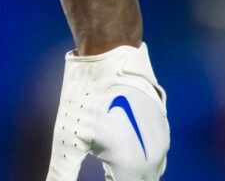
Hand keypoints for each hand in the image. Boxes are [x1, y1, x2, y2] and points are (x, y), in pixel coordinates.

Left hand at [44, 42, 168, 179]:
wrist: (110, 56)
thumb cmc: (84, 96)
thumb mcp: (67, 139)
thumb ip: (62, 174)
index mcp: (130, 168)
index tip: (95, 177)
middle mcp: (152, 160)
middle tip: (100, 174)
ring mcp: (161, 144)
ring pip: (150, 175)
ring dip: (131, 175)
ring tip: (107, 169)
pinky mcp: (162, 130)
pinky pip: (155, 158)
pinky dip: (140, 163)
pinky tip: (120, 156)